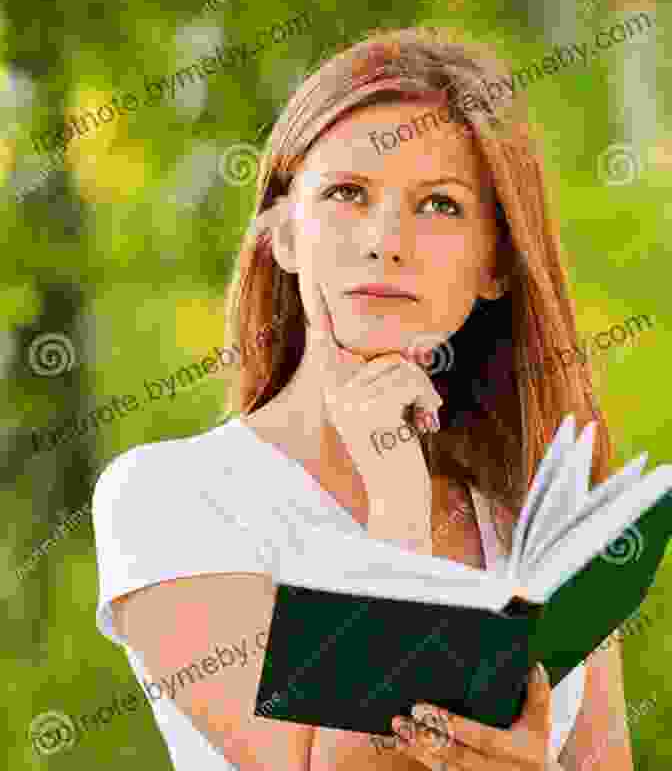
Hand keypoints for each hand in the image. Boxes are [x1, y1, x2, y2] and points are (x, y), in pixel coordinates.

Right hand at [310, 282, 442, 497]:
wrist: (397, 495)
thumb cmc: (396, 451)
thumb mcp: (383, 409)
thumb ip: (381, 379)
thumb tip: (405, 350)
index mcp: (333, 389)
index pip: (323, 341)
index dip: (317, 308)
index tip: (310, 275)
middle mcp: (334, 392)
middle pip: (384, 355)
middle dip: (413, 377)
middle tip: (422, 407)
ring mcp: (348, 400)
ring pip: (400, 367)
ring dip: (423, 391)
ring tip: (421, 418)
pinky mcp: (369, 408)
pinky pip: (410, 380)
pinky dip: (427, 399)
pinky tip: (424, 423)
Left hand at [386, 662, 553, 770]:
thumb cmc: (535, 751)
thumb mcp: (542, 724)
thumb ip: (539, 695)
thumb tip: (534, 666)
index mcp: (517, 752)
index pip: (482, 738)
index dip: (453, 725)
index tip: (424, 709)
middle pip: (457, 754)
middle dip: (427, 737)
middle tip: (403, 718)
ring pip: (444, 766)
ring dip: (417, 748)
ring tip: (398, 728)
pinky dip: (419, 757)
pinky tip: (401, 743)